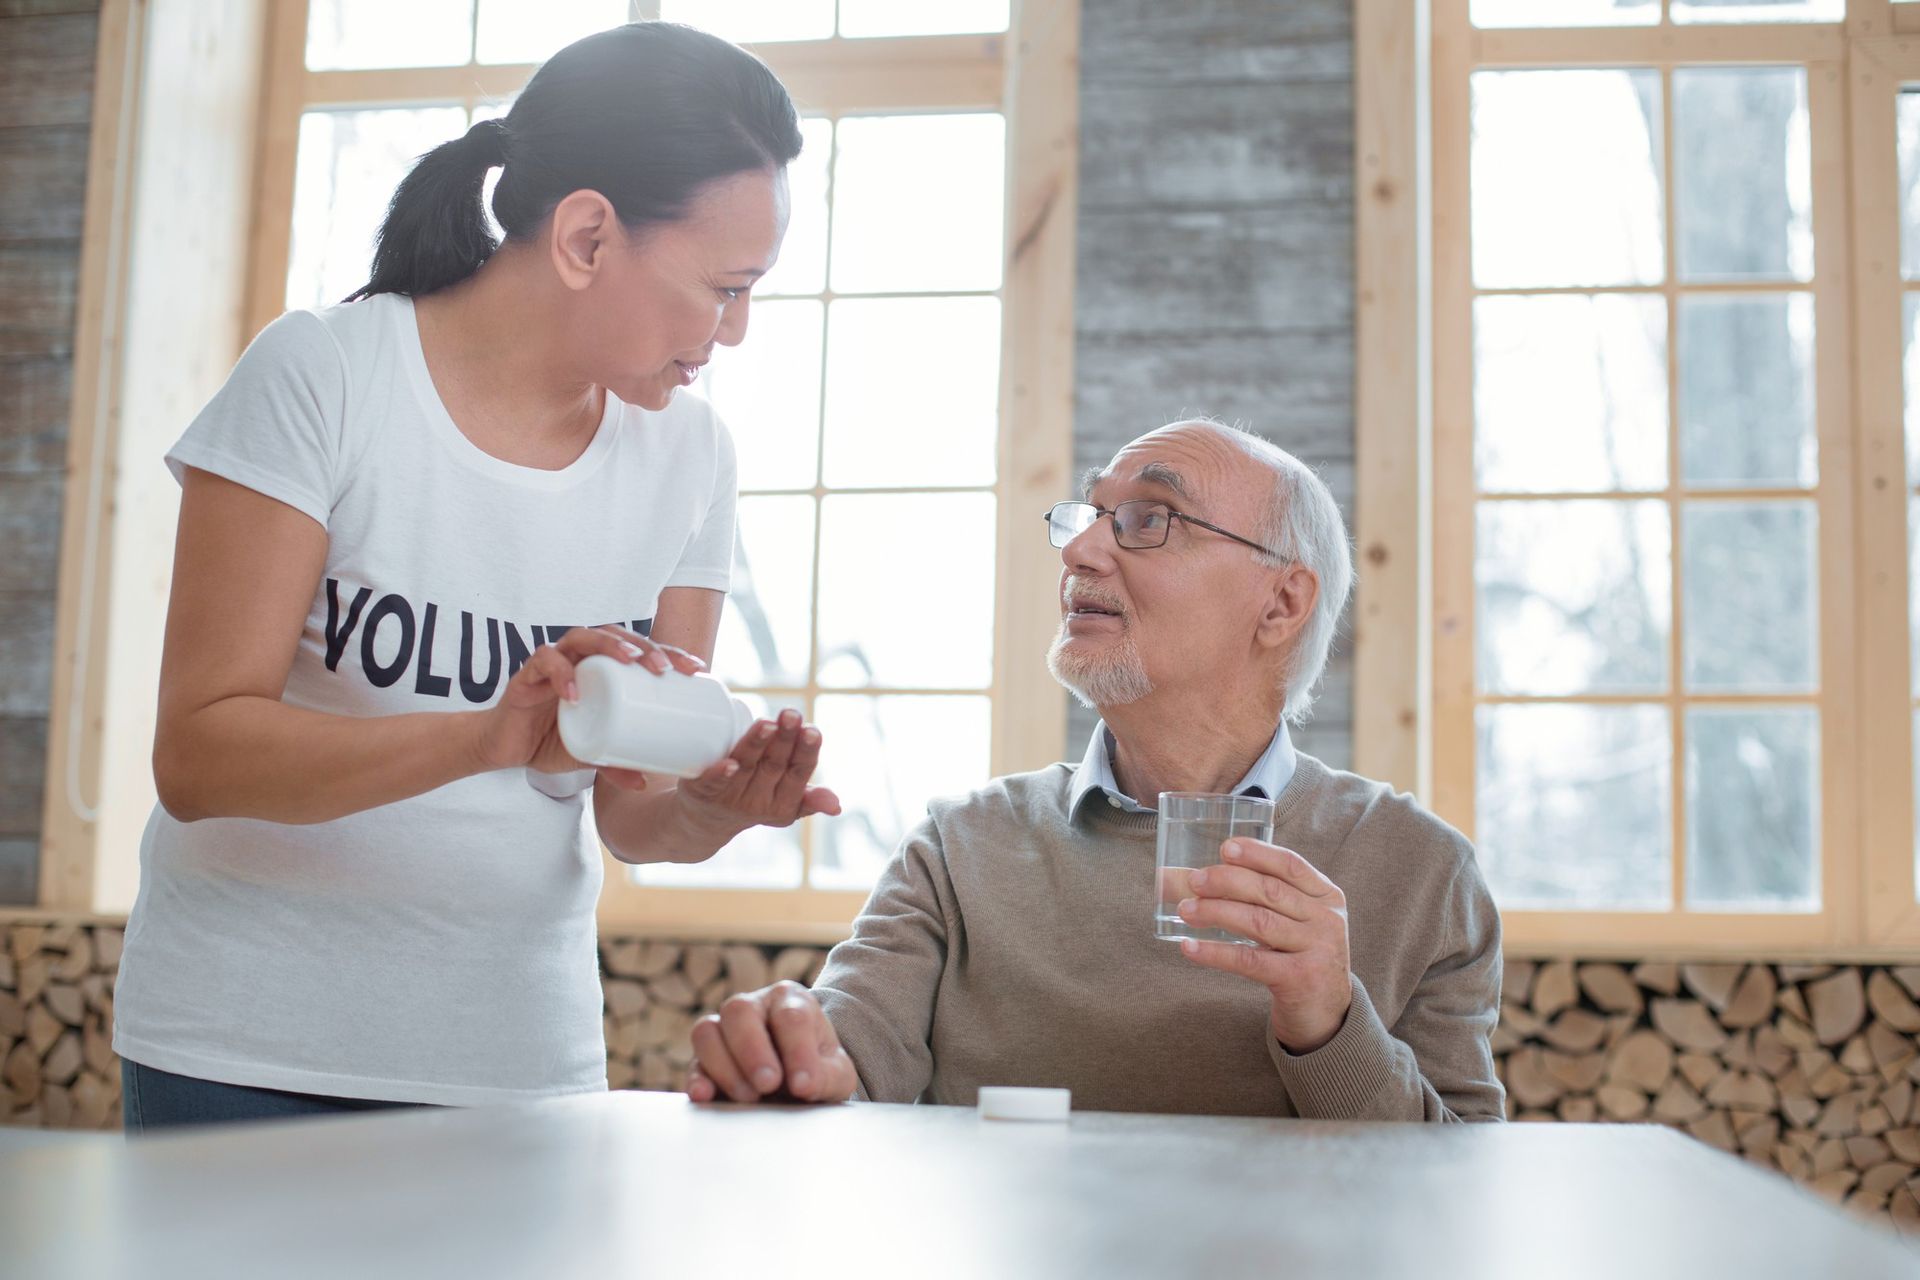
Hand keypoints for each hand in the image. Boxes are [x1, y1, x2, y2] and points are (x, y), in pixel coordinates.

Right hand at [474, 625, 704, 780]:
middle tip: (667, 669)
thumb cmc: (550, 741)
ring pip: (582, 637)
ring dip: (609, 646)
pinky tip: (575, 689)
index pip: (638, 651)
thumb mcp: (590, 755)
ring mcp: (553, 662)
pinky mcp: (526, 675)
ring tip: (632, 662)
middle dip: (645, 647)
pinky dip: (560, 672)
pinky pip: (543, 661)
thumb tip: (645, 783)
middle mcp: (578, 658)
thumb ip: (614, 763)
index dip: (669, 654)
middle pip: (616, 636)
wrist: (503, 749)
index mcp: (600, 670)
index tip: (696, 670)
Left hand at [672, 708, 841, 838]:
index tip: (812, 730)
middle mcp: (758, 802)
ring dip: (757, 746)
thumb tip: (837, 806)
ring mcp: (729, 797)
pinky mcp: (702, 792)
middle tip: (791, 715)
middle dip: (784, 739)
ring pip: (746, 766)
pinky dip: (720, 774)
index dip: (805, 752)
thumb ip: (811, 798)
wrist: (703, 822)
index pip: (799, 772)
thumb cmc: (752, 798)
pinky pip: (712, 783)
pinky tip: (728, 764)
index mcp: (783, 803)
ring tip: (767, 724)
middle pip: (774, 766)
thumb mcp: (784, 803)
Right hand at [685, 981, 858, 1104]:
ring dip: (725, 1065)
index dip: (797, 1051)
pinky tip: (706, 1096)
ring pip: (707, 1031)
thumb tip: (805, 1086)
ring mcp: (723, 1030)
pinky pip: (692, 1062)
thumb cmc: (817, 1070)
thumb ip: (827, 1076)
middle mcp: (753, 1007)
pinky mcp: (703, 1059)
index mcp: (790, 1000)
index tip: (804, 1085)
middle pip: (740, 1011)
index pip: (791, 1017)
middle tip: (769, 1084)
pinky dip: (696, 1079)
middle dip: (753, 1050)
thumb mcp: (836, 1073)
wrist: (796, 1082)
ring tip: (748, 1098)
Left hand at [1176, 839, 1352, 1054]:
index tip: (1225, 847)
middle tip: (1194, 880)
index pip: (1291, 865)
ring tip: (1185, 910)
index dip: (1257, 853)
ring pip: (1258, 922)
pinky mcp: (1299, 979)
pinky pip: (1249, 960)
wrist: (1326, 1014)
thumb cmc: (1299, 958)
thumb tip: (1194, 878)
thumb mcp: (1295, 923)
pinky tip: (1190, 947)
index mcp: (1327, 897)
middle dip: (1227, 881)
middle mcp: (1327, 920)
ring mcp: (1316, 950)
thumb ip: (1262, 898)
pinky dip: (1215, 953)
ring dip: (1216, 912)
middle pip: (1270, 891)